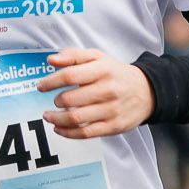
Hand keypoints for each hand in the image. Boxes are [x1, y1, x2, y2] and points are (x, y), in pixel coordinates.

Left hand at [37, 49, 154, 139]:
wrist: (148, 91)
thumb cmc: (115, 73)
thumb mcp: (98, 57)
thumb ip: (73, 56)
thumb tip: (51, 60)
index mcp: (102, 70)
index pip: (69, 76)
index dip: (50, 82)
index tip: (41, 86)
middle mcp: (107, 90)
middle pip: (70, 99)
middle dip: (55, 102)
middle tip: (52, 102)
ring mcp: (111, 110)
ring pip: (75, 119)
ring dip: (56, 119)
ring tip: (49, 116)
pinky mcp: (113, 126)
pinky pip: (85, 133)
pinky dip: (67, 133)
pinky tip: (59, 128)